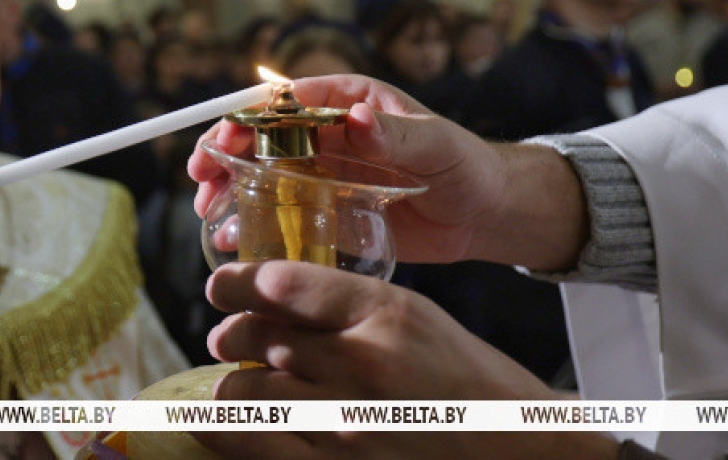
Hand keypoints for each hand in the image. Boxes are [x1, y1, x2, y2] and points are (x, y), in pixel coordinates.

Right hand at [188, 74, 587, 267]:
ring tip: (208, 212)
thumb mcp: (436, 146)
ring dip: (232, 189)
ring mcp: (326, 172)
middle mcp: (330, 133)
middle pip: (263, 137)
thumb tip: (357, 119)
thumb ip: (397, 135)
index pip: (287, 101)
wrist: (486, 214)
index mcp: (350, 102)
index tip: (223, 138)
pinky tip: (235, 239)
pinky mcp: (329, 209)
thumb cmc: (468, 166)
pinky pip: (284, 212)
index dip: (249, 117)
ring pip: (264, 175)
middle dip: (226, 153)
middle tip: (200, 178)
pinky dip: (256, 222)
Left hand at [196, 261, 618, 459]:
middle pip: (258, 337)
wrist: (513, 450)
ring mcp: (347, 424)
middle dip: (232, 334)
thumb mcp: (412, 316)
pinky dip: (229, 430)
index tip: (222, 287)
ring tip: (236, 384)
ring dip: (233, 385)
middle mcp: (363, 366)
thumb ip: (342, 302)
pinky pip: (256, 446)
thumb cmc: (462, 379)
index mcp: (386, 314)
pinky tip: (214, 420)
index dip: (238, 284)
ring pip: (247, 393)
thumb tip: (264, 294)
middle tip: (226, 336)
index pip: (284, 285)